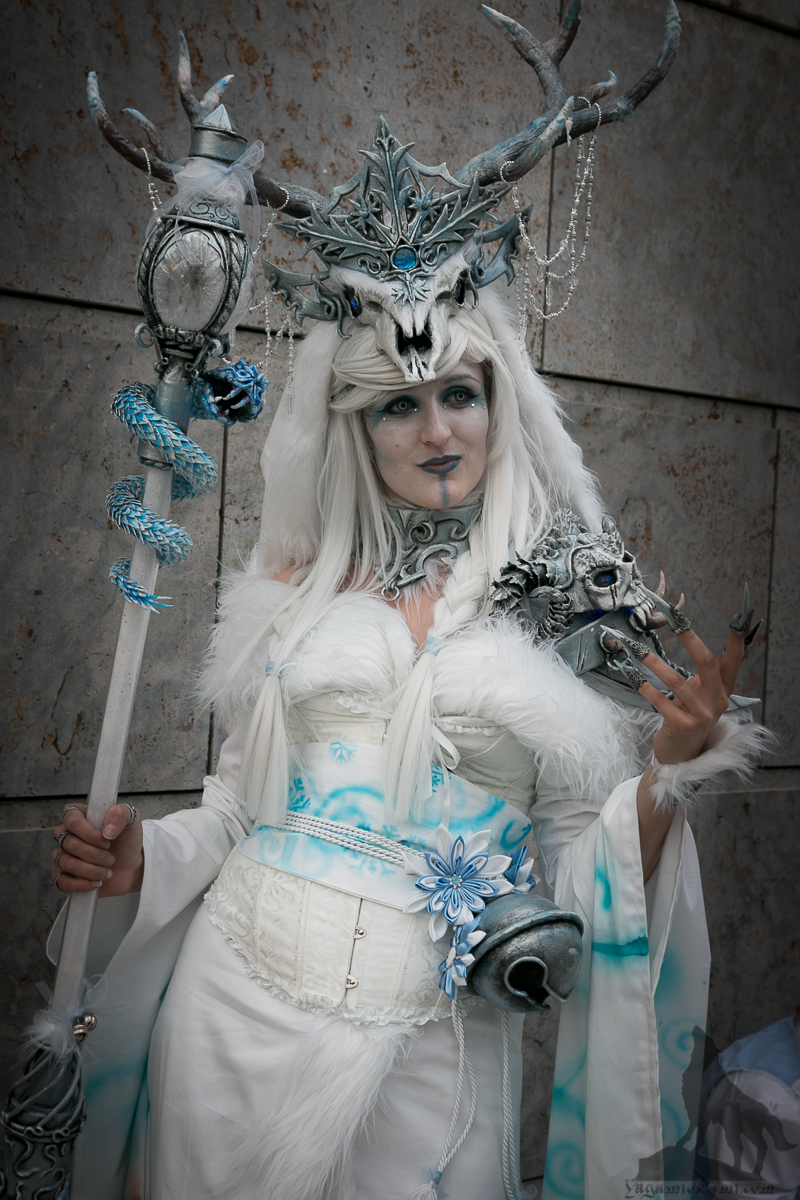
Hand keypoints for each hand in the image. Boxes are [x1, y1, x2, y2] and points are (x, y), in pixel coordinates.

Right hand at [51, 803, 143, 895]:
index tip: (106, 840)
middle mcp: (68, 835)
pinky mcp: (66, 876)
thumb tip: (106, 830)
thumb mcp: (131, 819)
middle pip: (69, 843)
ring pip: (67, 863)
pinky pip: (61, 882)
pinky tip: (96, 883)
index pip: (70, 818)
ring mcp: (65, 856)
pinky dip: (81, 884)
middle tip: (111, 858)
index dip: (88, 831)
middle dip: (95, 854)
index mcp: (81, 817)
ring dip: (92, 870)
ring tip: (107, 872)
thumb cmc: (127, 841)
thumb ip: (120, 814)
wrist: (132, 866)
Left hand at [638, 626, 743, 764]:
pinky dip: (646, 688)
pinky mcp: (683, 725)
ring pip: (677, 681)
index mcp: (723, 691)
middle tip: (676, 622)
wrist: (682, 755)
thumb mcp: (702, 696)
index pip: (734, 662)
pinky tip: (635, 678)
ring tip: (639, 651)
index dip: (736, 642)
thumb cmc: (690, 718)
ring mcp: (701, 715)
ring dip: (656, 663)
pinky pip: (662, 701)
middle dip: (691, 640)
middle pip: (707, 664)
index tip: (737, 621)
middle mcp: (716, 701)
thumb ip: (705, 675)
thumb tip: (699, 643)